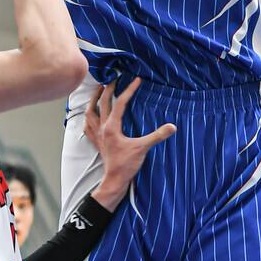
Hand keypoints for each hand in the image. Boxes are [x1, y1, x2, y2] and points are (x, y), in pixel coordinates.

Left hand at [85, 79, 175, 211]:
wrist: (114, 180)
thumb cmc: (126, 164)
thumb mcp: (143, 148)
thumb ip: (157, 136)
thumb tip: (172, 127)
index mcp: (112, 127)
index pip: (120, 103)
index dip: (129, 90)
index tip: (136, 80)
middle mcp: (102, 128)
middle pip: (102, 102)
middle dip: (108, 89)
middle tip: (115, 79)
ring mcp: (97, 135)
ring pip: (90, 112)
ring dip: (93, 100)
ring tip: (98, 90)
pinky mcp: (96, 142)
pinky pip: (88, 126)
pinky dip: (88, 117)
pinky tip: (92, 115)